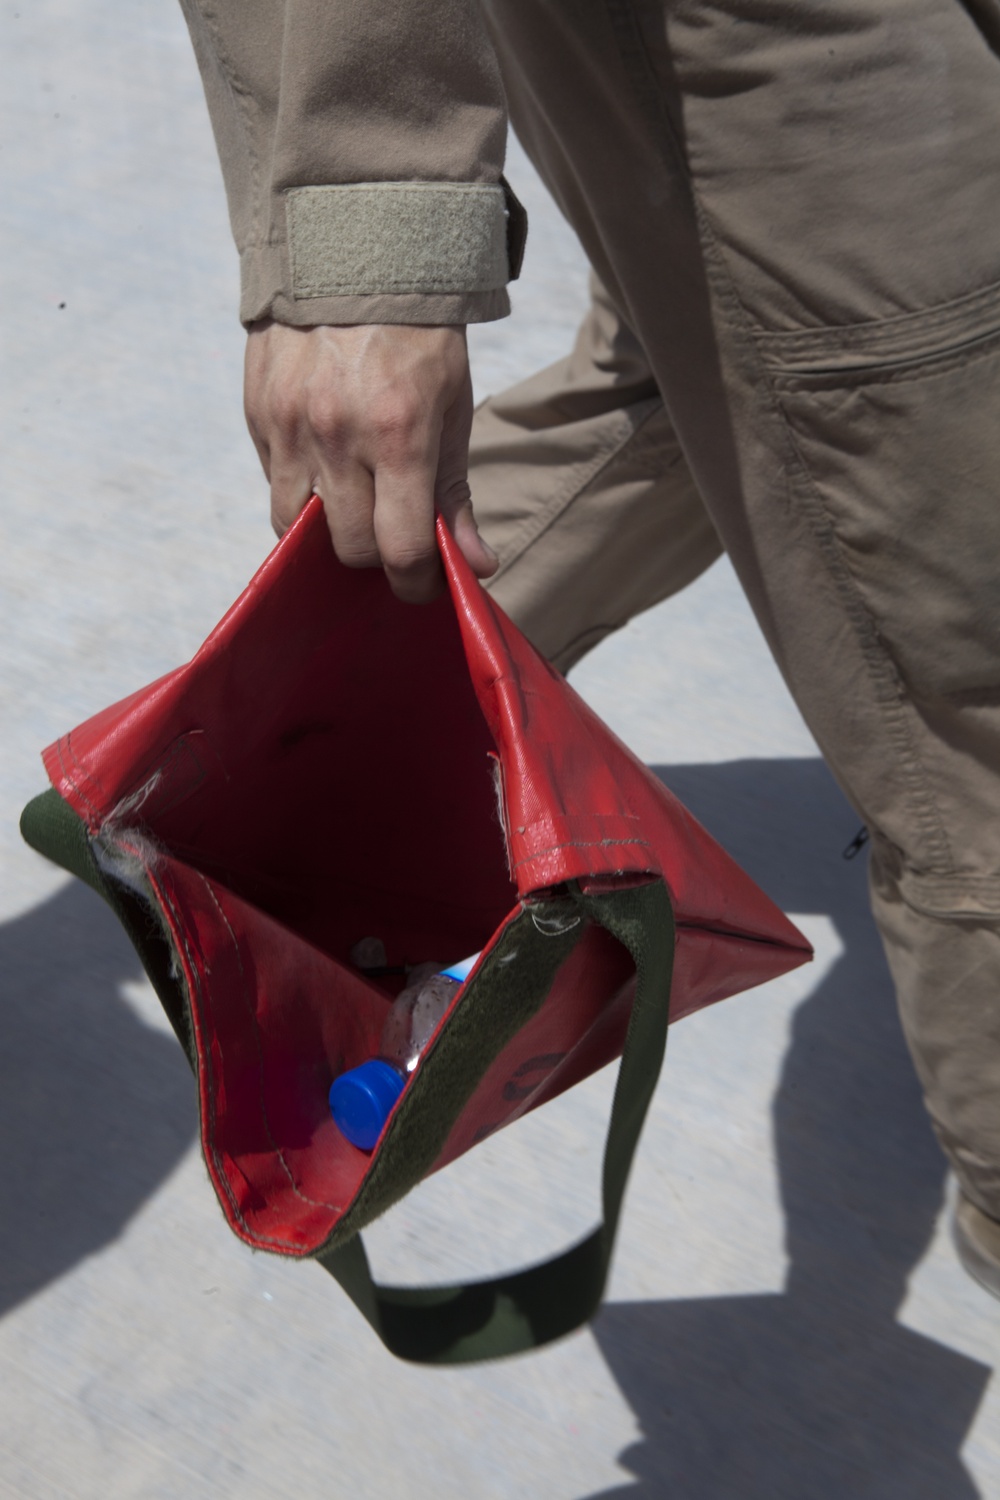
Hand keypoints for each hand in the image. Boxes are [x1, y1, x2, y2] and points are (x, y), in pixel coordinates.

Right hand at [244, 320, 497, 601]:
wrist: (352, 249)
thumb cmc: (418, 336)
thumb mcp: (452, 408)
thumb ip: (456, 492)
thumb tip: (475, 566)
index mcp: (399, 435)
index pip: (401, 548)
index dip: (416, 583)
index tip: (425, 586)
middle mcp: (338, 436)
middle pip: (348, 548)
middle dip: (374, 559)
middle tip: (392, 542)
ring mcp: (290, 426)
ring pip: (295, 529)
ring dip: (327, 535)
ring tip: (353, 513)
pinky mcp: (258, 414)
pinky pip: (275, 484)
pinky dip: (301, 494)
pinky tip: (326, 471)